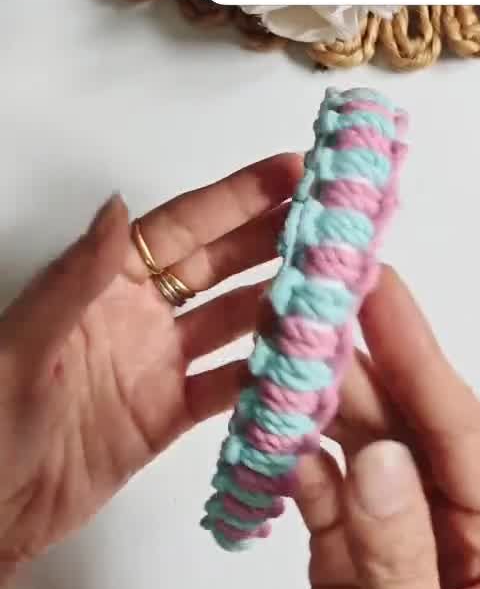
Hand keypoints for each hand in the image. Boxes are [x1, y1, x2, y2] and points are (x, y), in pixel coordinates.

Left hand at [0, 154, 300, 586]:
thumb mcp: (23, 346)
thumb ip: (76, 279)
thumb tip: (118, 207)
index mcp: (101, 285)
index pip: (180, 228)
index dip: (237, 198)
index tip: (292, 173)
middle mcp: (136, 316)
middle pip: (219, 267)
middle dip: (277, 241)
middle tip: (338, 224)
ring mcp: (156, 365)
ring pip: (235, 324)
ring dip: (283, 307)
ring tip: (339, 291)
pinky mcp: (167, 416)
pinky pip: (228, 389)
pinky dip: (268, 380)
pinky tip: (306, 368)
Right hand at [298, 269, 479, 588]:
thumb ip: (398, 558)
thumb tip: (379, 456)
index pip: (457, 428)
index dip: (418, 352)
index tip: (381, 288)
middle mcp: (453, 524)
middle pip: (405, 423)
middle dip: (361, 363)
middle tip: (315, 299)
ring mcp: (397, 537)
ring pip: (358, 448)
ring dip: (320, 406)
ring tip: (280, 352)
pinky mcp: (349, 558)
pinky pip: (321, 494)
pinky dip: (294, 466)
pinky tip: (272, 440)